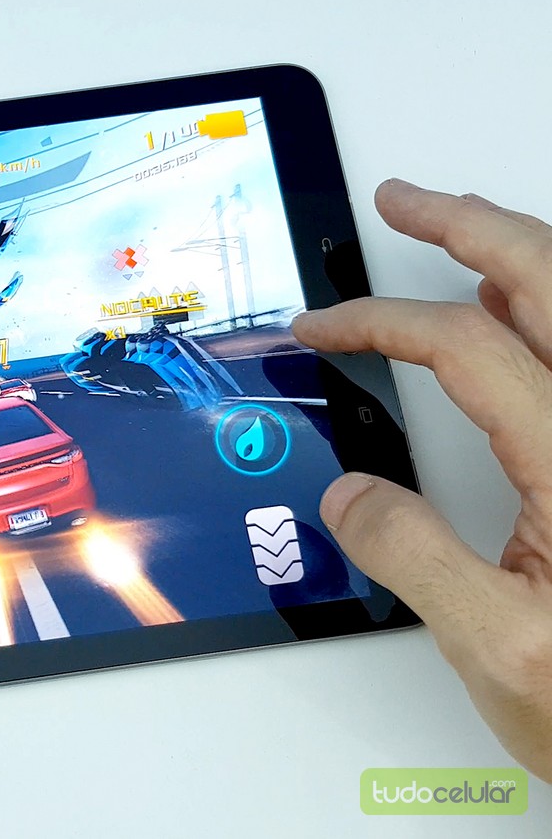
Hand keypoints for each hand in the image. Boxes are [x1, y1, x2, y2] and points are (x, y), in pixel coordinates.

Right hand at [293, 179, 551, 779]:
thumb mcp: (501, 653)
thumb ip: (414, 561)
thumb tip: (351, 495)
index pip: (469, 347)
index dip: (383, 322)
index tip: (324, 327)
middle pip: (548, 280)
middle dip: (466, 223)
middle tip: (403, 200)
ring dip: (514, 246)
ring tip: (453, 227)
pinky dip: (548, 298)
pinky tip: (518, 301)